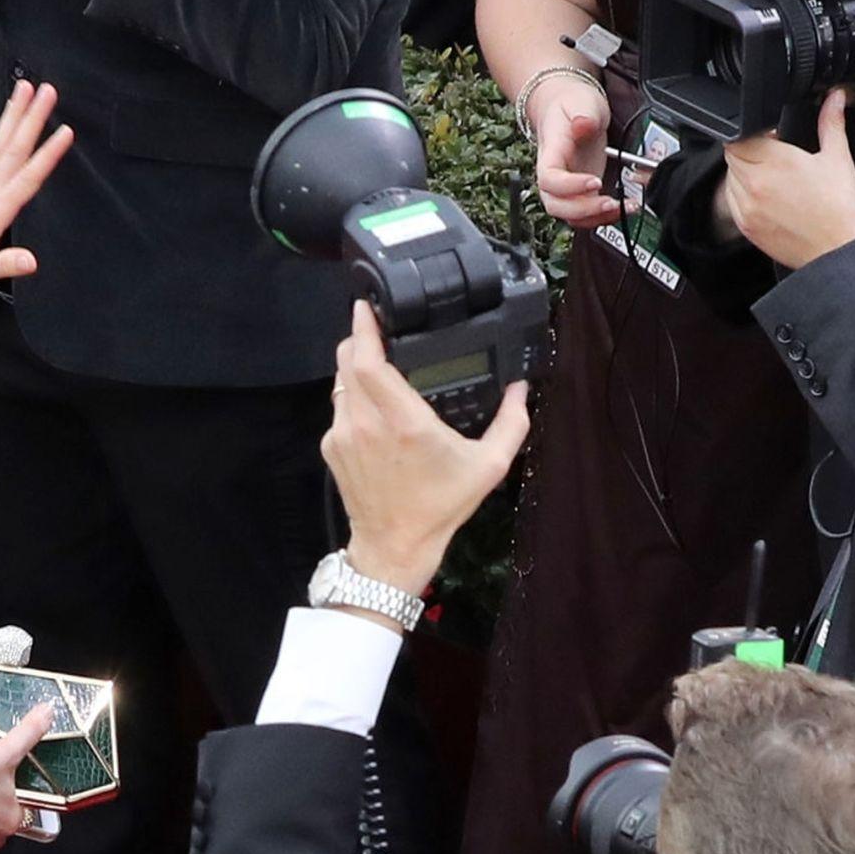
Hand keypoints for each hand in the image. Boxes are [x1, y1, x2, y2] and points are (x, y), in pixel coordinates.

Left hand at [0, 79, 73, 295]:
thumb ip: (4, 264)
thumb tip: (31, 261)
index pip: (25, 180)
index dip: (46, 156)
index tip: (65, 133)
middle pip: (12, 150)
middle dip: (30, 119)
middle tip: (47, 90)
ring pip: (0, 144)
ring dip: (14, 115)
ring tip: (26, 87)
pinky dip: (2, 131)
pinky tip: (10, 117)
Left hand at [322, 303, 531, 598]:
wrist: (394, 546)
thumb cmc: (440, 506)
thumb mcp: (488, 467)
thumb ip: (511, 424)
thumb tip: (522, 390)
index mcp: (403, 422)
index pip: (369, 362)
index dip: (364, 329)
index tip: (366, 307)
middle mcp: (367, 424)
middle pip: (347, 362)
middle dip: (358, 338)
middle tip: (375, 326)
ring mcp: (344, 435)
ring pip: (340, 382)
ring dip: (355, 367)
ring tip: (377, 362)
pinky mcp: (332, 447)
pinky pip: (338, 407)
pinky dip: (351, 396)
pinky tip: (372, 403)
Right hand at [530, 77, 621, 228]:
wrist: (568, 108)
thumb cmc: (571, 106)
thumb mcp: (580, 102)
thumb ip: (583, 115)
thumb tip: (583, 124)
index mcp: (550, 154)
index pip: (549, 179)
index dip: (569, 186)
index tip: (594, 181)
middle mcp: (553, 176)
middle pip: (556, 206)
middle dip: (584, 210)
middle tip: (610, 202)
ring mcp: (565, 187)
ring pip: (571, 216)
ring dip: (596, 217)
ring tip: (624, 208)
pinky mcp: (580, 192)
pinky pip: (585, 215)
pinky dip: (603, 217)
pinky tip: (623, 208)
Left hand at [721, 89, 854, 269]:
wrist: (836, 252)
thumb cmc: (839, 208)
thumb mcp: (838, 159)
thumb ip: (831, 123)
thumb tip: (834, 98)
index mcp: (774, 162)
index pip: (741, 135)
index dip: (756, 131)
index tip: (773, 135)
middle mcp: (753, 184)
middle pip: (733, 154)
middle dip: (749, 149)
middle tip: (775, 155)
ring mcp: (746, 207)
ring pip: (730, 177)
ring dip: (744, 171)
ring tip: (774, 177)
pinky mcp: (744, 226)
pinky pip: (732, 201)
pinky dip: (743, 194)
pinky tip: (769, 197)